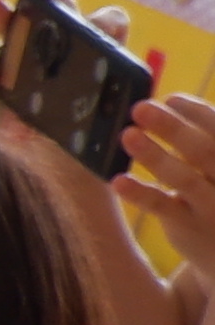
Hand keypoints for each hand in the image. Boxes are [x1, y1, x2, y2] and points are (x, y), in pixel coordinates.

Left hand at [129, 92, 214, 270]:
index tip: (170, 98)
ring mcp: (213, 206)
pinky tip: (118, 181)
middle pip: (206, 150)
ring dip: (155, 155)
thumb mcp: (214, 168)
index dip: (198, 112)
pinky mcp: (189, 226)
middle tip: (141, 108)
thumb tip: (162, 108)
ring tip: (128, 135)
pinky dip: (141, 193)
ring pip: (185, 178)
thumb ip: (199, 143)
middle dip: (173, 127)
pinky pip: (163, 207)